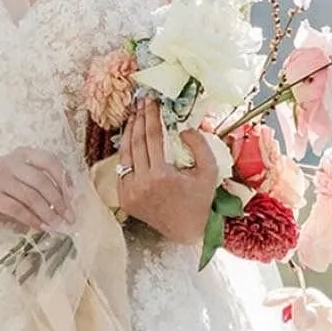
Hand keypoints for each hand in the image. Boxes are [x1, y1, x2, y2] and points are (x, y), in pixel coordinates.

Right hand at [0, 146, 76, 232]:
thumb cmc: (3, 190)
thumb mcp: (23, 180)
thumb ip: (43, 185)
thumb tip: (69, 203)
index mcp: (22, 154)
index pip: (48, 160)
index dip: (63, 178)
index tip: (73, 196)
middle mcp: (10, 162)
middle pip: (41, 181)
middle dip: (58, 202)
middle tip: (68, 218)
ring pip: (30, 196)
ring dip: (47, 214)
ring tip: (57, 226)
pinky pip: (17, 209)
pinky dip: (31, 219)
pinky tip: (40, 228)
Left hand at [116, 97, 220, 243]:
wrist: (186, 230)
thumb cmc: (200, 200)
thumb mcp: (209, 171)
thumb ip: (199, 145)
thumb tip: (182, 128)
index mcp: (161, 176)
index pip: (153, 137)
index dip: (151, 116)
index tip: (152, 100)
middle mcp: (141, 184)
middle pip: (136, 142)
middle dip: (139, 119)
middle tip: (141, 102)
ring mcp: (129, 192)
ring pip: (124, 155)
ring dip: (128, 133)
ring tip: (134, 116)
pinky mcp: (124, 198)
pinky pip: (122, 169)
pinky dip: (125, 153)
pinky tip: (130, 139)